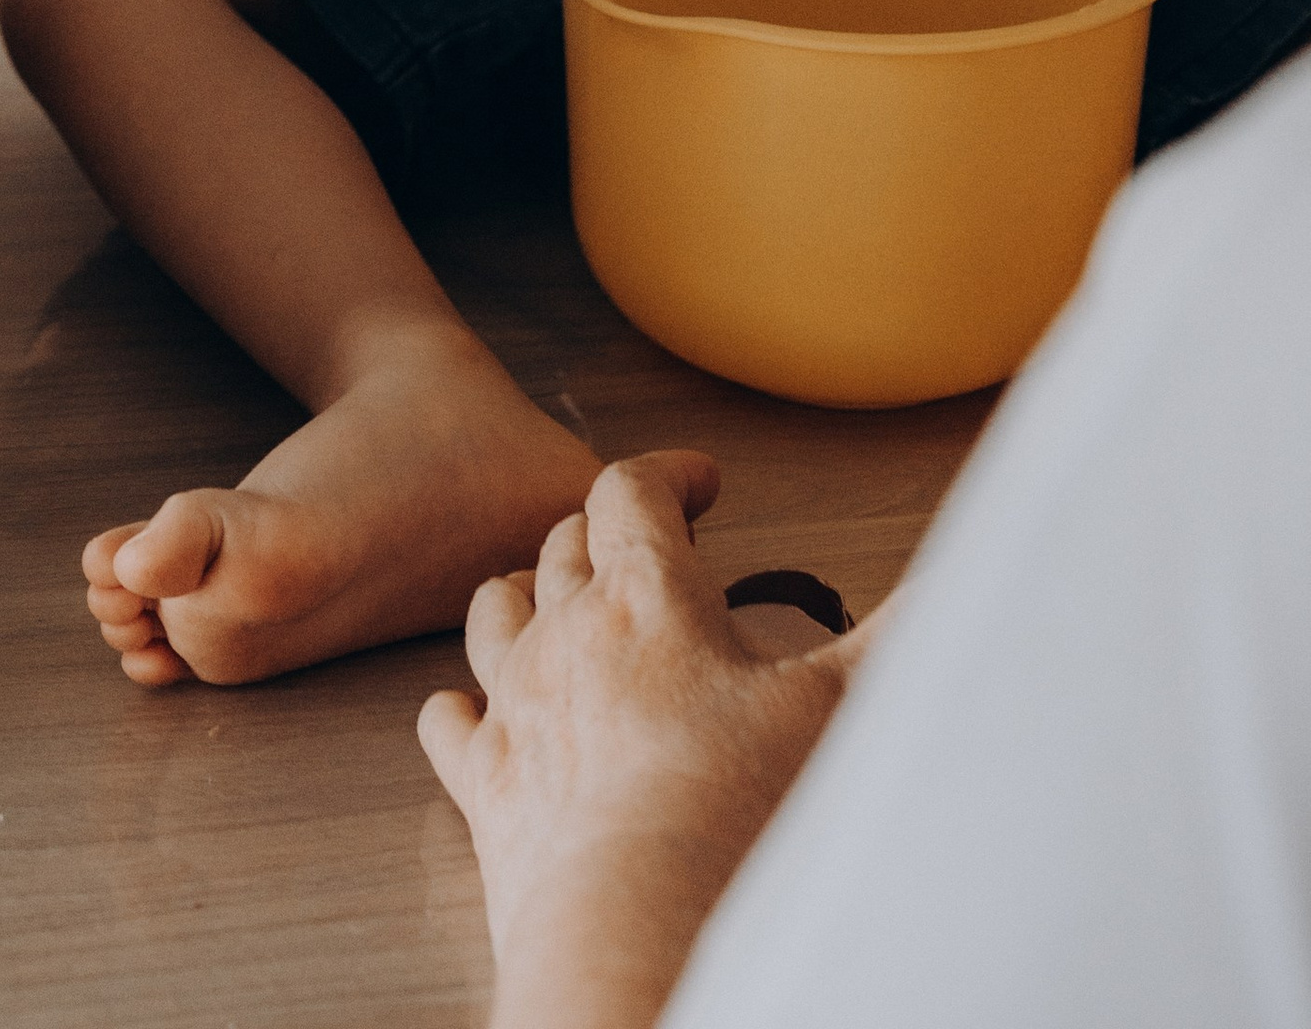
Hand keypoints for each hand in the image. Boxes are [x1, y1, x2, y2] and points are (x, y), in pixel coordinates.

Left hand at [421, 454, 860, 1015]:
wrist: (637, 932)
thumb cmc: (736, 820)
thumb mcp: (837, 710)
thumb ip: (901, 629)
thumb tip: (959, 571)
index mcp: (646, 601)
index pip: (633, 492)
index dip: (666, 474)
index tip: (698, 481)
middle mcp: (565, 637)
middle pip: (560, 545)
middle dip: (601, 531)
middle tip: (639, 544)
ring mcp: (515, 710)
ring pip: (492, 612)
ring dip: (522, 594)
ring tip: (552, 600)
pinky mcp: (483, 788)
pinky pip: (447, 722)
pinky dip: (460, 705)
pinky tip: (471, 708)